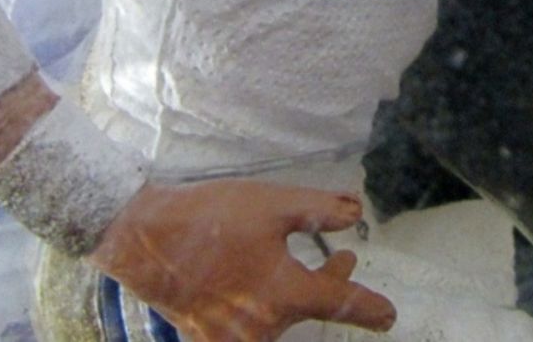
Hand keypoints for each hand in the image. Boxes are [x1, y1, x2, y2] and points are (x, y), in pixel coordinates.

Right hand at [90, 179, 395, 340]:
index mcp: (284, 294)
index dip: (370, 311)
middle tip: (346, 262)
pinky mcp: (206, 336)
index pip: (342, 305)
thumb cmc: (210, 219)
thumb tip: (355, 214)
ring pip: (280, 319)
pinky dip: (263, 307)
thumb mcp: (273, 204)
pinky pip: (247, 328)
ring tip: (305, 267)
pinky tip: (258, 281)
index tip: (389, 317)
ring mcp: (231, 336)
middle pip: (310, 310)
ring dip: (298, 295)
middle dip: (333, 287)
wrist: (142, 238)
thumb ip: (320, 211)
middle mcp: (261, 325)